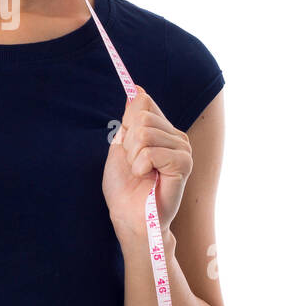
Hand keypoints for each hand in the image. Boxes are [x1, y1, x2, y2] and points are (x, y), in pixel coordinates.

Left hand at [102, 85, 192, 239]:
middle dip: (128, 143)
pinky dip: (141, 166)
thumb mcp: (121, 145)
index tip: (127, 143)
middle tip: (135, 164)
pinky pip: (153, 152)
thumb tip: (137, 89)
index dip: (128, 121)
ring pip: (145, 134)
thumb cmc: (124, 187)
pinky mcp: (184, 164)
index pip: (144, 102)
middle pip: (142, 117)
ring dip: (134, 157)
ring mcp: (182, 149)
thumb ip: (130, 119)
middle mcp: (176, 136)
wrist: (128, 217)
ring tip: (141, 173)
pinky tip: (147, 178)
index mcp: (162, 130)